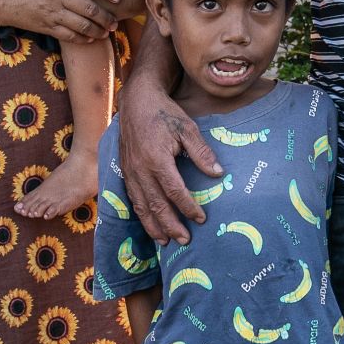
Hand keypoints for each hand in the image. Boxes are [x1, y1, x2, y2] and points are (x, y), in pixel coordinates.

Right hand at [0, 0, 124, 41]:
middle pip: (91, 8)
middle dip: (107, 16)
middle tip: (116, 20)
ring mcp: (52, 12)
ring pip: (83, 25)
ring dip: (98, 30)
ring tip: (107, 32)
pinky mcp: (46, 26)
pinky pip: (69, 36)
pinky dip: (83, 39)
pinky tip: (90, 39)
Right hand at [117, 75, 221, 245]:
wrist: (136, 101)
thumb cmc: (164, 114)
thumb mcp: (187, 128)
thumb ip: (201, 153)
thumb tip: (218, 174)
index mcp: (157, 158)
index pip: (174, 190)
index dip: (188, 207)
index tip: (200, 218)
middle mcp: (140, 169)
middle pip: (156, 204)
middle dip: (171, 225)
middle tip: (185, 240)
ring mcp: (130, 172)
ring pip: (142, 206)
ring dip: (154, 226)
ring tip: (166, 242)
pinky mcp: (125, 172)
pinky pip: (133, 199)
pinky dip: (142, 215)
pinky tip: (151, 225)